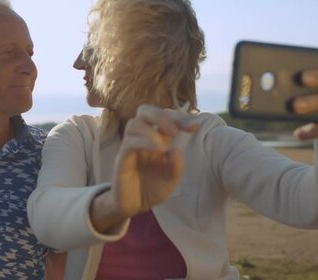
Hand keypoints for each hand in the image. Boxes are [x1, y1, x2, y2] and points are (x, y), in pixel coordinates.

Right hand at [90, 104, 196, 232]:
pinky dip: (144, 142)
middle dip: (160, 115)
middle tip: (174, 130)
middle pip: (144, 111)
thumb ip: (176, 166)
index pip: (165, 118)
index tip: (195, 127)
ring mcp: (130, 147)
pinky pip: (129, 143)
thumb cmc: (153, 189)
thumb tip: (175, 150)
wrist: (134, 206)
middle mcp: (142, 138)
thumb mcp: (172, 179)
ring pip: (133, 123)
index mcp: (157, 138)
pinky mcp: (122, 159)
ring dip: (151, 130)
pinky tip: (158, 150)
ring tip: (163, 147)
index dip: (180, 118)